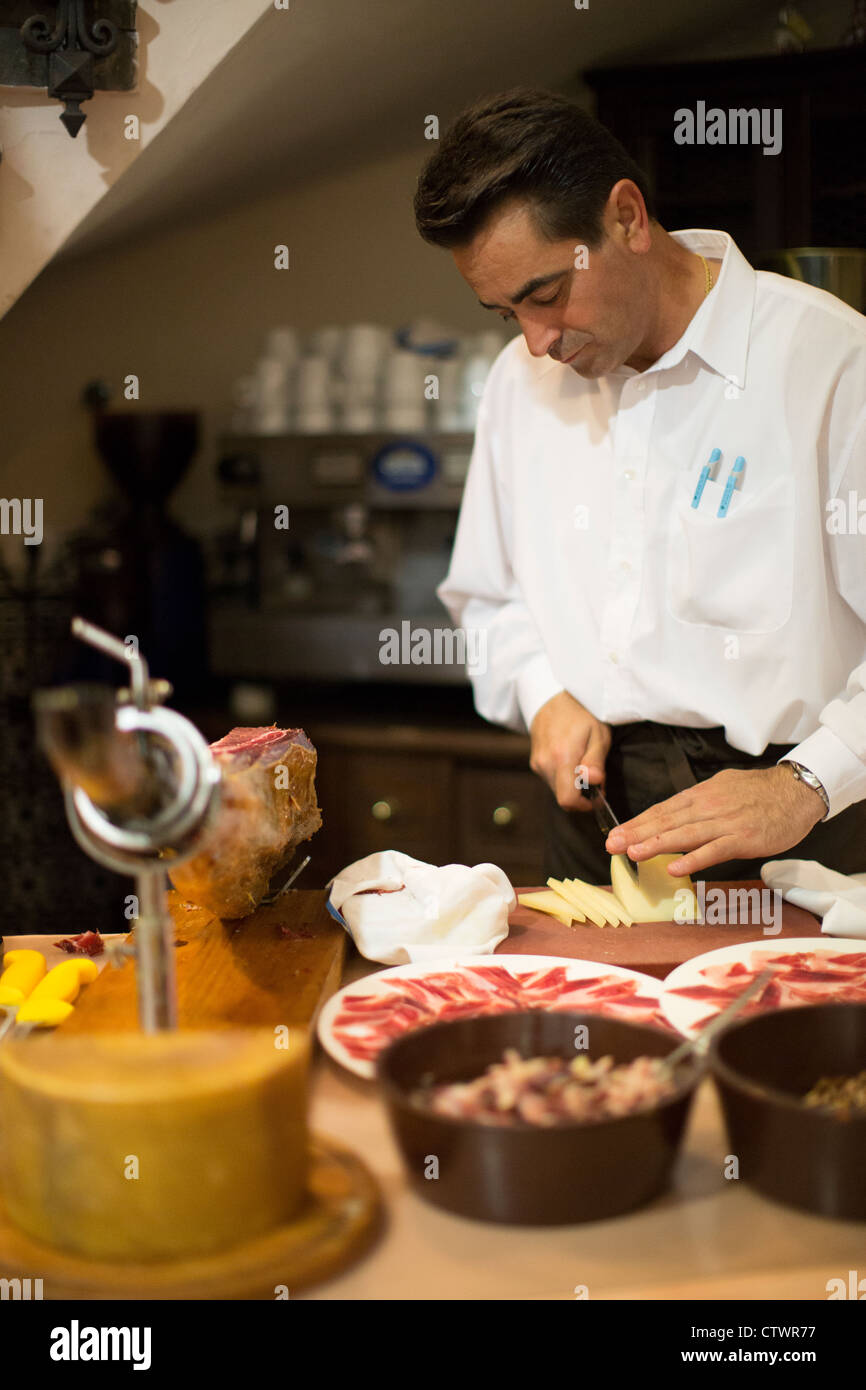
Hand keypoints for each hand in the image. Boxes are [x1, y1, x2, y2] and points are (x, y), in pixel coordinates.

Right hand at [529, 692, 611, 810]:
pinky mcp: (535, 763)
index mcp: (562, 757)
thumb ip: (595, 760)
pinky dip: (564, 778)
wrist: (551, 698)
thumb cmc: (580, 714)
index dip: (585, 804)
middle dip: (582, 795)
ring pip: (557, 790)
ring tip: (583, 765)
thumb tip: (594, 781)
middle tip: (595, 777)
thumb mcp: (597, 733)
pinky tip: (571, 761)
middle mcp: (545, 764)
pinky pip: (551, 780)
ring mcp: (538, 764)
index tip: (598, 795)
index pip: (568, 800)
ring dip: (573, 786)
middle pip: (563, 799)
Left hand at [604, 764, 825, 876]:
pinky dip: (693, 859)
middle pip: (666, 821)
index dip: (637, 823)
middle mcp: (707, 807)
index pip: (662, 810)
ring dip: (656, 844)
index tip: (616, 834)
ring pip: (684, 834)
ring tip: (632, 853)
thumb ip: (698, 802)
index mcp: (700, 795)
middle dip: (636, 833)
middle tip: (611, 845)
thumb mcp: (722, 789)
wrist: (795, 792)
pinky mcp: (742, 839)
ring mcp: (724, 823)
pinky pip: (714, 850)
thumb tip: (674, 814)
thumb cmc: (758, 793)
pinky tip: (674, 867)